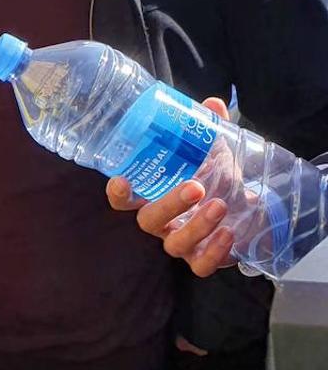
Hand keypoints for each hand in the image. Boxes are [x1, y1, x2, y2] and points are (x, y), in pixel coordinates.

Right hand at [106, 97, 234, 277]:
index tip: (121, 179)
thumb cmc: (218, 177)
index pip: (123, 199)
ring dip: (196, 226)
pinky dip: (213, 252)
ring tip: (220, 204)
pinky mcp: (204, 258)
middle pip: (148, 221)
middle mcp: (161, 222)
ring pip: (175, 244)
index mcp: (153, 196)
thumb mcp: (213, 152)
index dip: (118, 193)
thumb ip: (208, 129)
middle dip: (169, 205)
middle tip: (195, 187)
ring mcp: (180, 242)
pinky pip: (200, 265)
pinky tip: (228, 233)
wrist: (251, 208)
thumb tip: (212, 104)